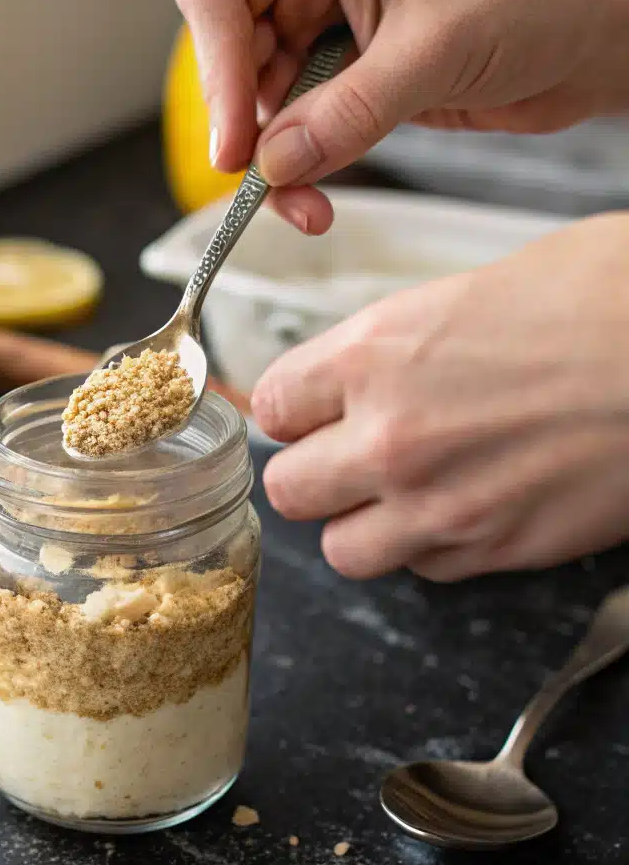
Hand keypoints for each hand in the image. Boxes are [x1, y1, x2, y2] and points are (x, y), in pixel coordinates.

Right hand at [174, 0, 628, 233]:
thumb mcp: (436, 52)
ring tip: (306, 208)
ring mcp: (322, 37)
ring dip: (274, 168)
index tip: (236, 143)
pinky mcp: (340, 85)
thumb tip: (273, 164)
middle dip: (245, 129)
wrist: (583, 47)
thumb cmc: (531, 6)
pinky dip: (299, 175)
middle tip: (261, 183)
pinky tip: (316, 203)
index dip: (215, 70)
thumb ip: (349, 110)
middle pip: (229, 60)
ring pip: (259, 110)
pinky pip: (295, 135)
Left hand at [252, 213, 628, 581]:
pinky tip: (465, 506)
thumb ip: (386, 349)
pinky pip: (421, 569)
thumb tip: (349, 376)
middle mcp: (391, 437)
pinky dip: (429, 547)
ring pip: (340, 549)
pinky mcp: (496, 549)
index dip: (290, 410)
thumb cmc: (601, 298)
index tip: (307, 411)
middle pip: (286, 489)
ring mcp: (441, 503)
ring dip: (360, 523)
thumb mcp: (464, 294)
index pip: (269, 407)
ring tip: (399, 493)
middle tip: (345, 456)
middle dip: (311, 472)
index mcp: (373, 355)